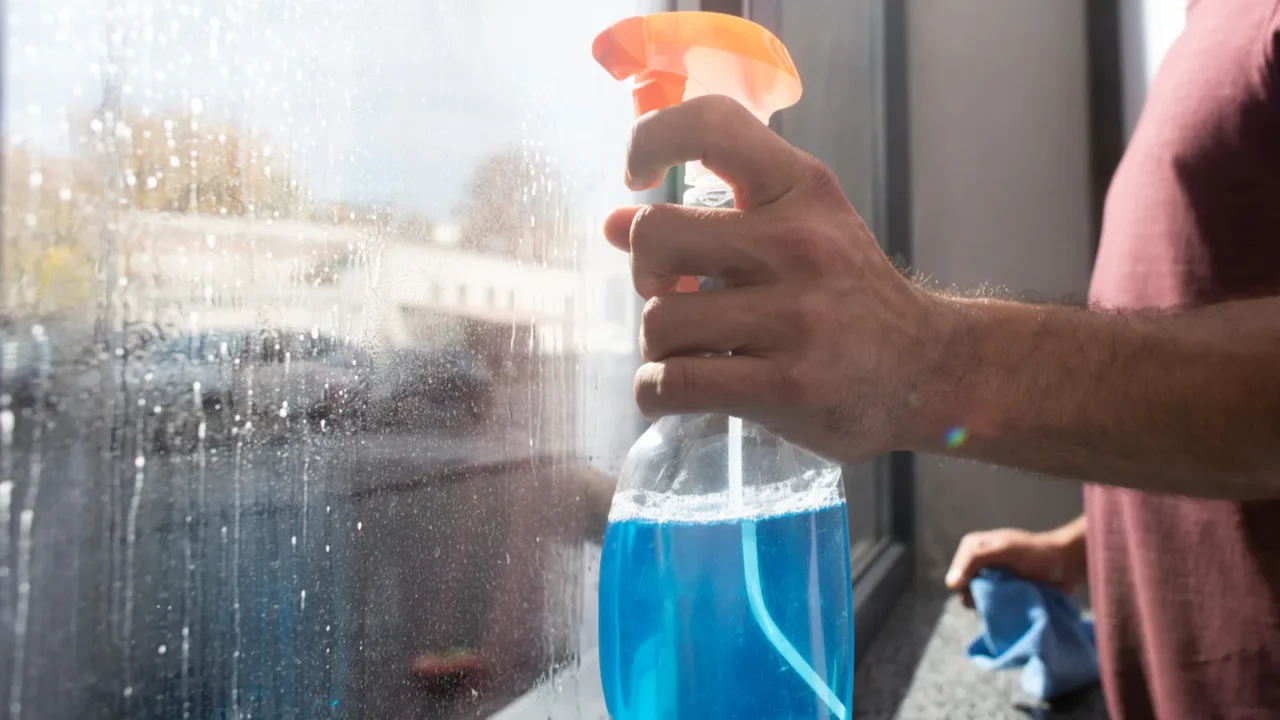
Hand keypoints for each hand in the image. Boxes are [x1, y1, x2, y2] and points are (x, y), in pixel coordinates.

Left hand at [603, 95, 950, 462]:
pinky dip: (655, 391)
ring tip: (694, 352)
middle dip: (646, 276)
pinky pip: (672, 382)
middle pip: (654, 237)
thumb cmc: (848, 296)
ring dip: (659, 346)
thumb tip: (612, 224)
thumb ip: (709, 222)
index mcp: (803, 191)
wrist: (929, 371)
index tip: (637, 178)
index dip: (651, 141)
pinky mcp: (785, 387)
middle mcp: (799, 244)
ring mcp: (795, 319)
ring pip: (660, 321)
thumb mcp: (796, 234)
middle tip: (674, 295)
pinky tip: (675, 389)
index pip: (711, 126)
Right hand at [945, 526, 1087, 607]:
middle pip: (966, 591)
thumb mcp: (1004, 550)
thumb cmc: (1037, 554)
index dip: (968, 586)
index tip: (989, 590)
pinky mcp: (1004, 593)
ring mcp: (992, 580)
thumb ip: (976, 560)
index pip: (956, 576)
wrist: (1068, 564)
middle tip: (1002, 596)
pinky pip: (993, 607)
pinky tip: (1012, 609)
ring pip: (979, 601)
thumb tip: (950, 584)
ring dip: (992, 606)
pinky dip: (1000, 611)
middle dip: (981, 598)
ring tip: (1011, 602)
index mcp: (974, 547)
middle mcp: (979, 563)